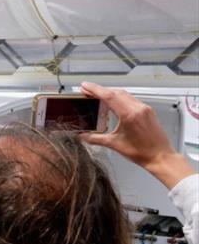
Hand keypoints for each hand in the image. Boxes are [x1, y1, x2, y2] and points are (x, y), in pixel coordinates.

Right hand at [80, 81, 194, 188]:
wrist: (161, 157)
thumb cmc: (143, 152)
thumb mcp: (114, 144)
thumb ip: (95, 139)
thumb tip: (83, 136)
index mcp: (129, 115)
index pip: (109, 96)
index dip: (95, 89)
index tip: (85, 86)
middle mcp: (138, 109)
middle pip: (116, 92)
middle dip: (100, 90)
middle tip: (88, 91)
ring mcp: (144, 109)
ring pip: (124, 94)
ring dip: (110, 93)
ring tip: (98, 95)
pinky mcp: (148, 111)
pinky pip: (131, 99)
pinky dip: (120, 97)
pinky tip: (114, 103)